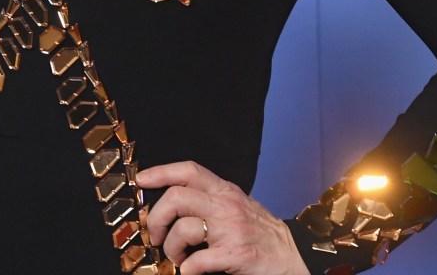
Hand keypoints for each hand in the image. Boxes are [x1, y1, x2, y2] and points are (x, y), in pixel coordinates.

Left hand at [137, 161, 305, 274]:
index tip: (141, 181)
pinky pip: (198, 262)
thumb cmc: (261, 233)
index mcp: (226, 191)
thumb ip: (210, 199)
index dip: (161, 172)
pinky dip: (187, 270)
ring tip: (177, 257)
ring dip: (171, 248)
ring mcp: (231, 230)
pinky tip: (190, 271)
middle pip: (176, 199)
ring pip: (183, 230)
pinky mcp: (236, 255)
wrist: (295, 257)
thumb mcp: (237, 205)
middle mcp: (227, 206)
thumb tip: (172, 200)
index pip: (189, 171)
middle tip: (155, 234)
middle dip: (156, 218)